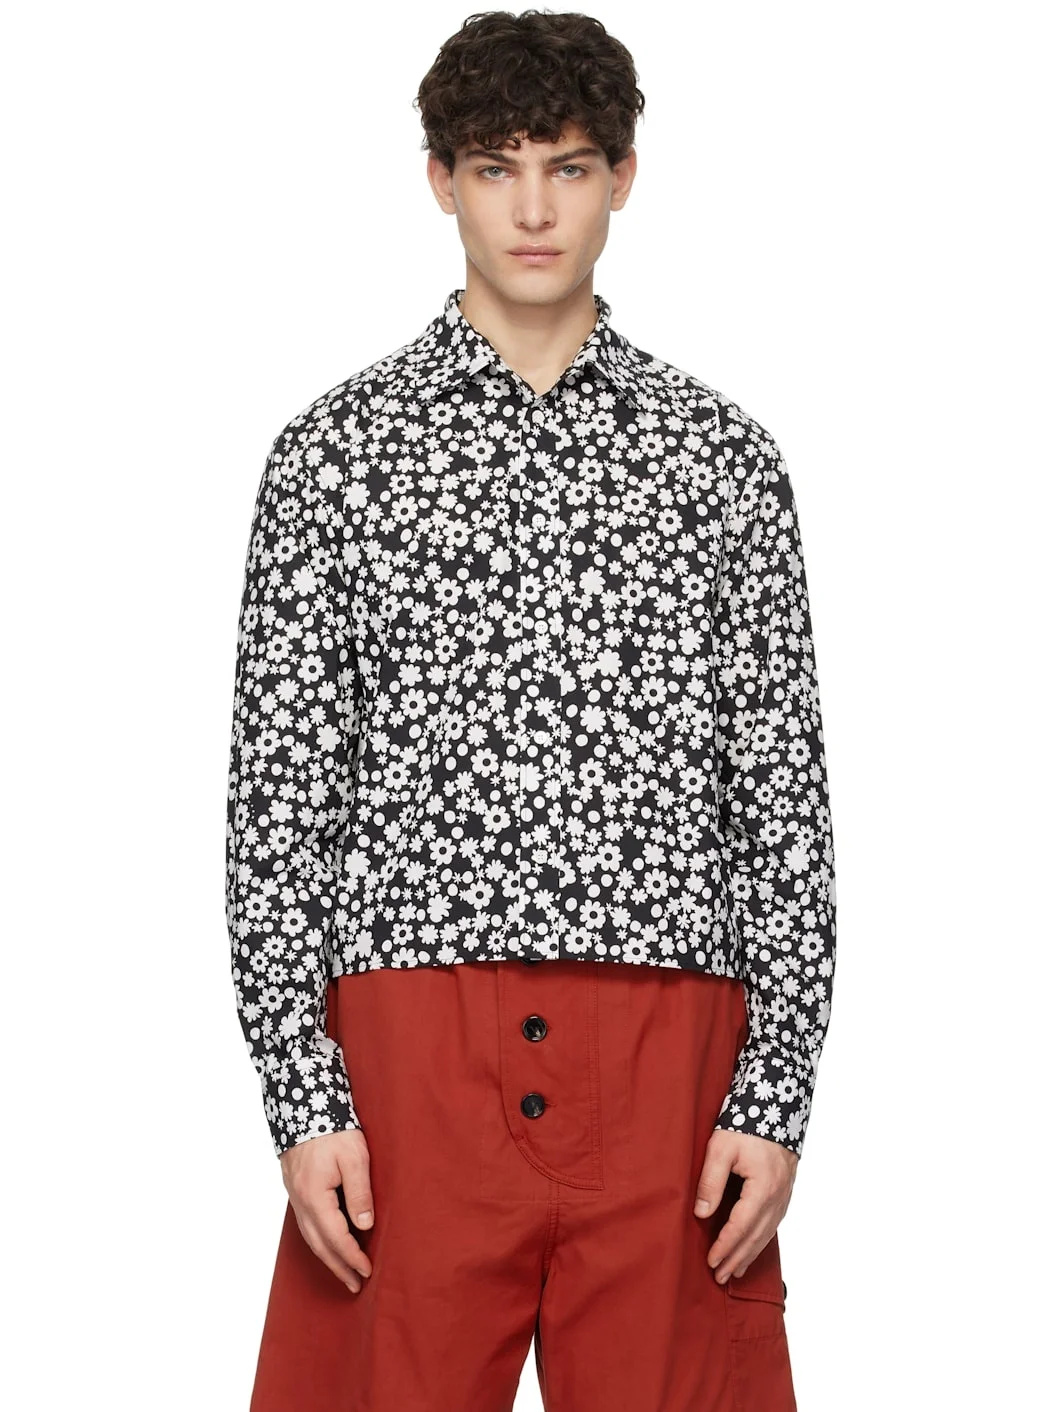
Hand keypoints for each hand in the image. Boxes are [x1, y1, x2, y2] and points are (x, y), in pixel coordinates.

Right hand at [279, 1129, 374, 1294]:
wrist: (304, 1103)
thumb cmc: (333, 1128)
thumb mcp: (355, 1157)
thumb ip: (359, 1193)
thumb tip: (365, 1227)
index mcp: (315, 1196)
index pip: (336, 1237)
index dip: (352, 1257)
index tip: (367, 1271)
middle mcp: (300, 1201)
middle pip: (319, 1244)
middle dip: (338, 1267)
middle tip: (355, 1285)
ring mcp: (294, 1195)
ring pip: (309, 1236)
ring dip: (327, 1256)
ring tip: (343, 1271)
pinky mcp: (295, 1187)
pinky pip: (306, 1223)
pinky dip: (318, 1239)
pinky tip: (328, 1242)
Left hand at [692, 1130, 797, 1282]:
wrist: (776, 1106)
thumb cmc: (746, 1124)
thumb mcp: (721, 1148)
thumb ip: (711, 1181)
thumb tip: (702, 1214)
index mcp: (763, 1188)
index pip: (741, 1226)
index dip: (726, 1246)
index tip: (711, 1261)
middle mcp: (778, 1197)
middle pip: (756, 1236)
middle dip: (737, 1258)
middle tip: (720, 1277)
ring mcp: (785, 1195)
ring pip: (767, 1233)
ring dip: (750, 1253)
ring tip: (735, 1271)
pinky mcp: (785, 1191)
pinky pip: (774, 1223)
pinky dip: (762, 1239)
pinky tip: (753, 1246)